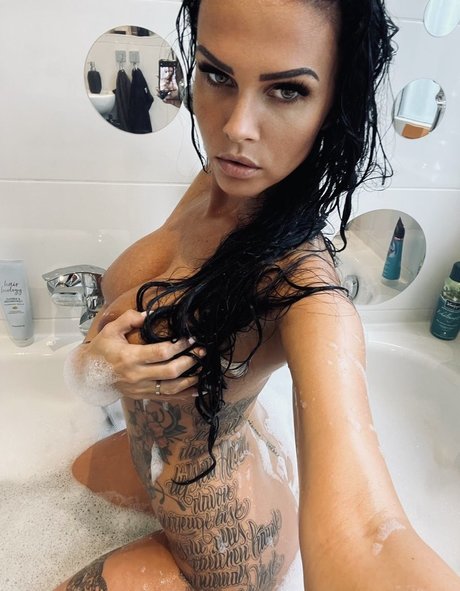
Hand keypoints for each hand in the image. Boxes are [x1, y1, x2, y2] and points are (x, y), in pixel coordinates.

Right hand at [79, 310, 204, 399]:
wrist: (89, 376)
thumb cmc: (102, 350)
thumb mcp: (110, 330)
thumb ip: (128, 319)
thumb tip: (148, 313)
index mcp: (130, 357)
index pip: (161, 353)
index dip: (179, 346)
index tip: (190, 338)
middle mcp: (137, 375)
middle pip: (170, 371)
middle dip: (189, 361)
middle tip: (202, 352)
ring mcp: (141, 388)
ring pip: (171, 388)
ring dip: (190, 379)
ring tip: (203, 369)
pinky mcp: (143, 396)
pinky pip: (167, 398)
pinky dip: (183, 395)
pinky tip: (197, 390)